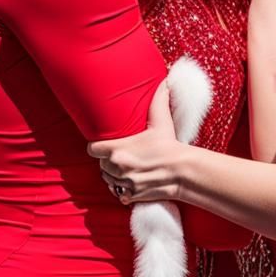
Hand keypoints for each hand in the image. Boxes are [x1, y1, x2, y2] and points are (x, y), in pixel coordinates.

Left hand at [87, 81, 185, 204]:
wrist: (182, 172)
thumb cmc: (170, 146)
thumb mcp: (161, 121)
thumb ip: (158, 100)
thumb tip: (165, 81)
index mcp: (117, 149)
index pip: (92, 149)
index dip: (97, 147)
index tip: (103, 145)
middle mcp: (116, 167)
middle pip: (101, 165)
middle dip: (108, 161)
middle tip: (120, 156)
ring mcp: (123, 183)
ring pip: (108, 180)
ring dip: (114, 175)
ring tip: (125, 168)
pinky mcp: (131, 195)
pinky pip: (118, 194)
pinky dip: (122, 190)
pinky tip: (131, 181)